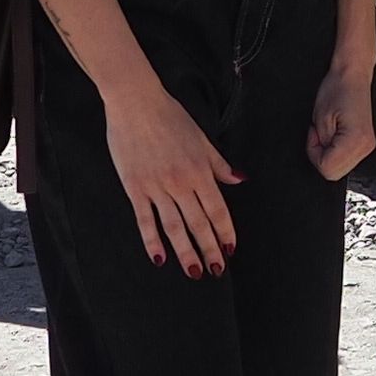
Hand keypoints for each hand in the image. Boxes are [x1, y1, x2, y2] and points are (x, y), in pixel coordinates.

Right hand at [100, 68, 242, 276]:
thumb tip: (239, 180)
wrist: (135, 103)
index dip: (225, 232)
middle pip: (199, 223)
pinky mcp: (135, 188)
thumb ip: (219, 164)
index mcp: (200, 170)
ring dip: (185, 252)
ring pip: (174, 227)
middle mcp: (180, 183)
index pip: (217, 209)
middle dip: (210, 249)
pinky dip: (152, 240)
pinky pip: (145, 220)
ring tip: (194, 272)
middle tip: (216, 271)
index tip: (230, 250)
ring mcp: (156, 187)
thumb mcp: (201, 138)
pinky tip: (159, 258)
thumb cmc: (170, 116)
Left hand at [308, 42, 375, 183]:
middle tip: (319, 134)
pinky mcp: (366, 143)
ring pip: (340, 168)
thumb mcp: (320, 120)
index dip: (314, 153)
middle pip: (335, 173)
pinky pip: (346, 159)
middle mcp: (366, 147)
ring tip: (328, 131)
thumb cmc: (337, 89)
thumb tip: (321, 159)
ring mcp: (368, 146)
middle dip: (321, 155)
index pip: (328, 169)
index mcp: (356, 141)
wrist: (352, 74)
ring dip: (328, 153)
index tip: (314, 135)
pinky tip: (335, 135)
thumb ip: (320, 146)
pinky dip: (335, 150)